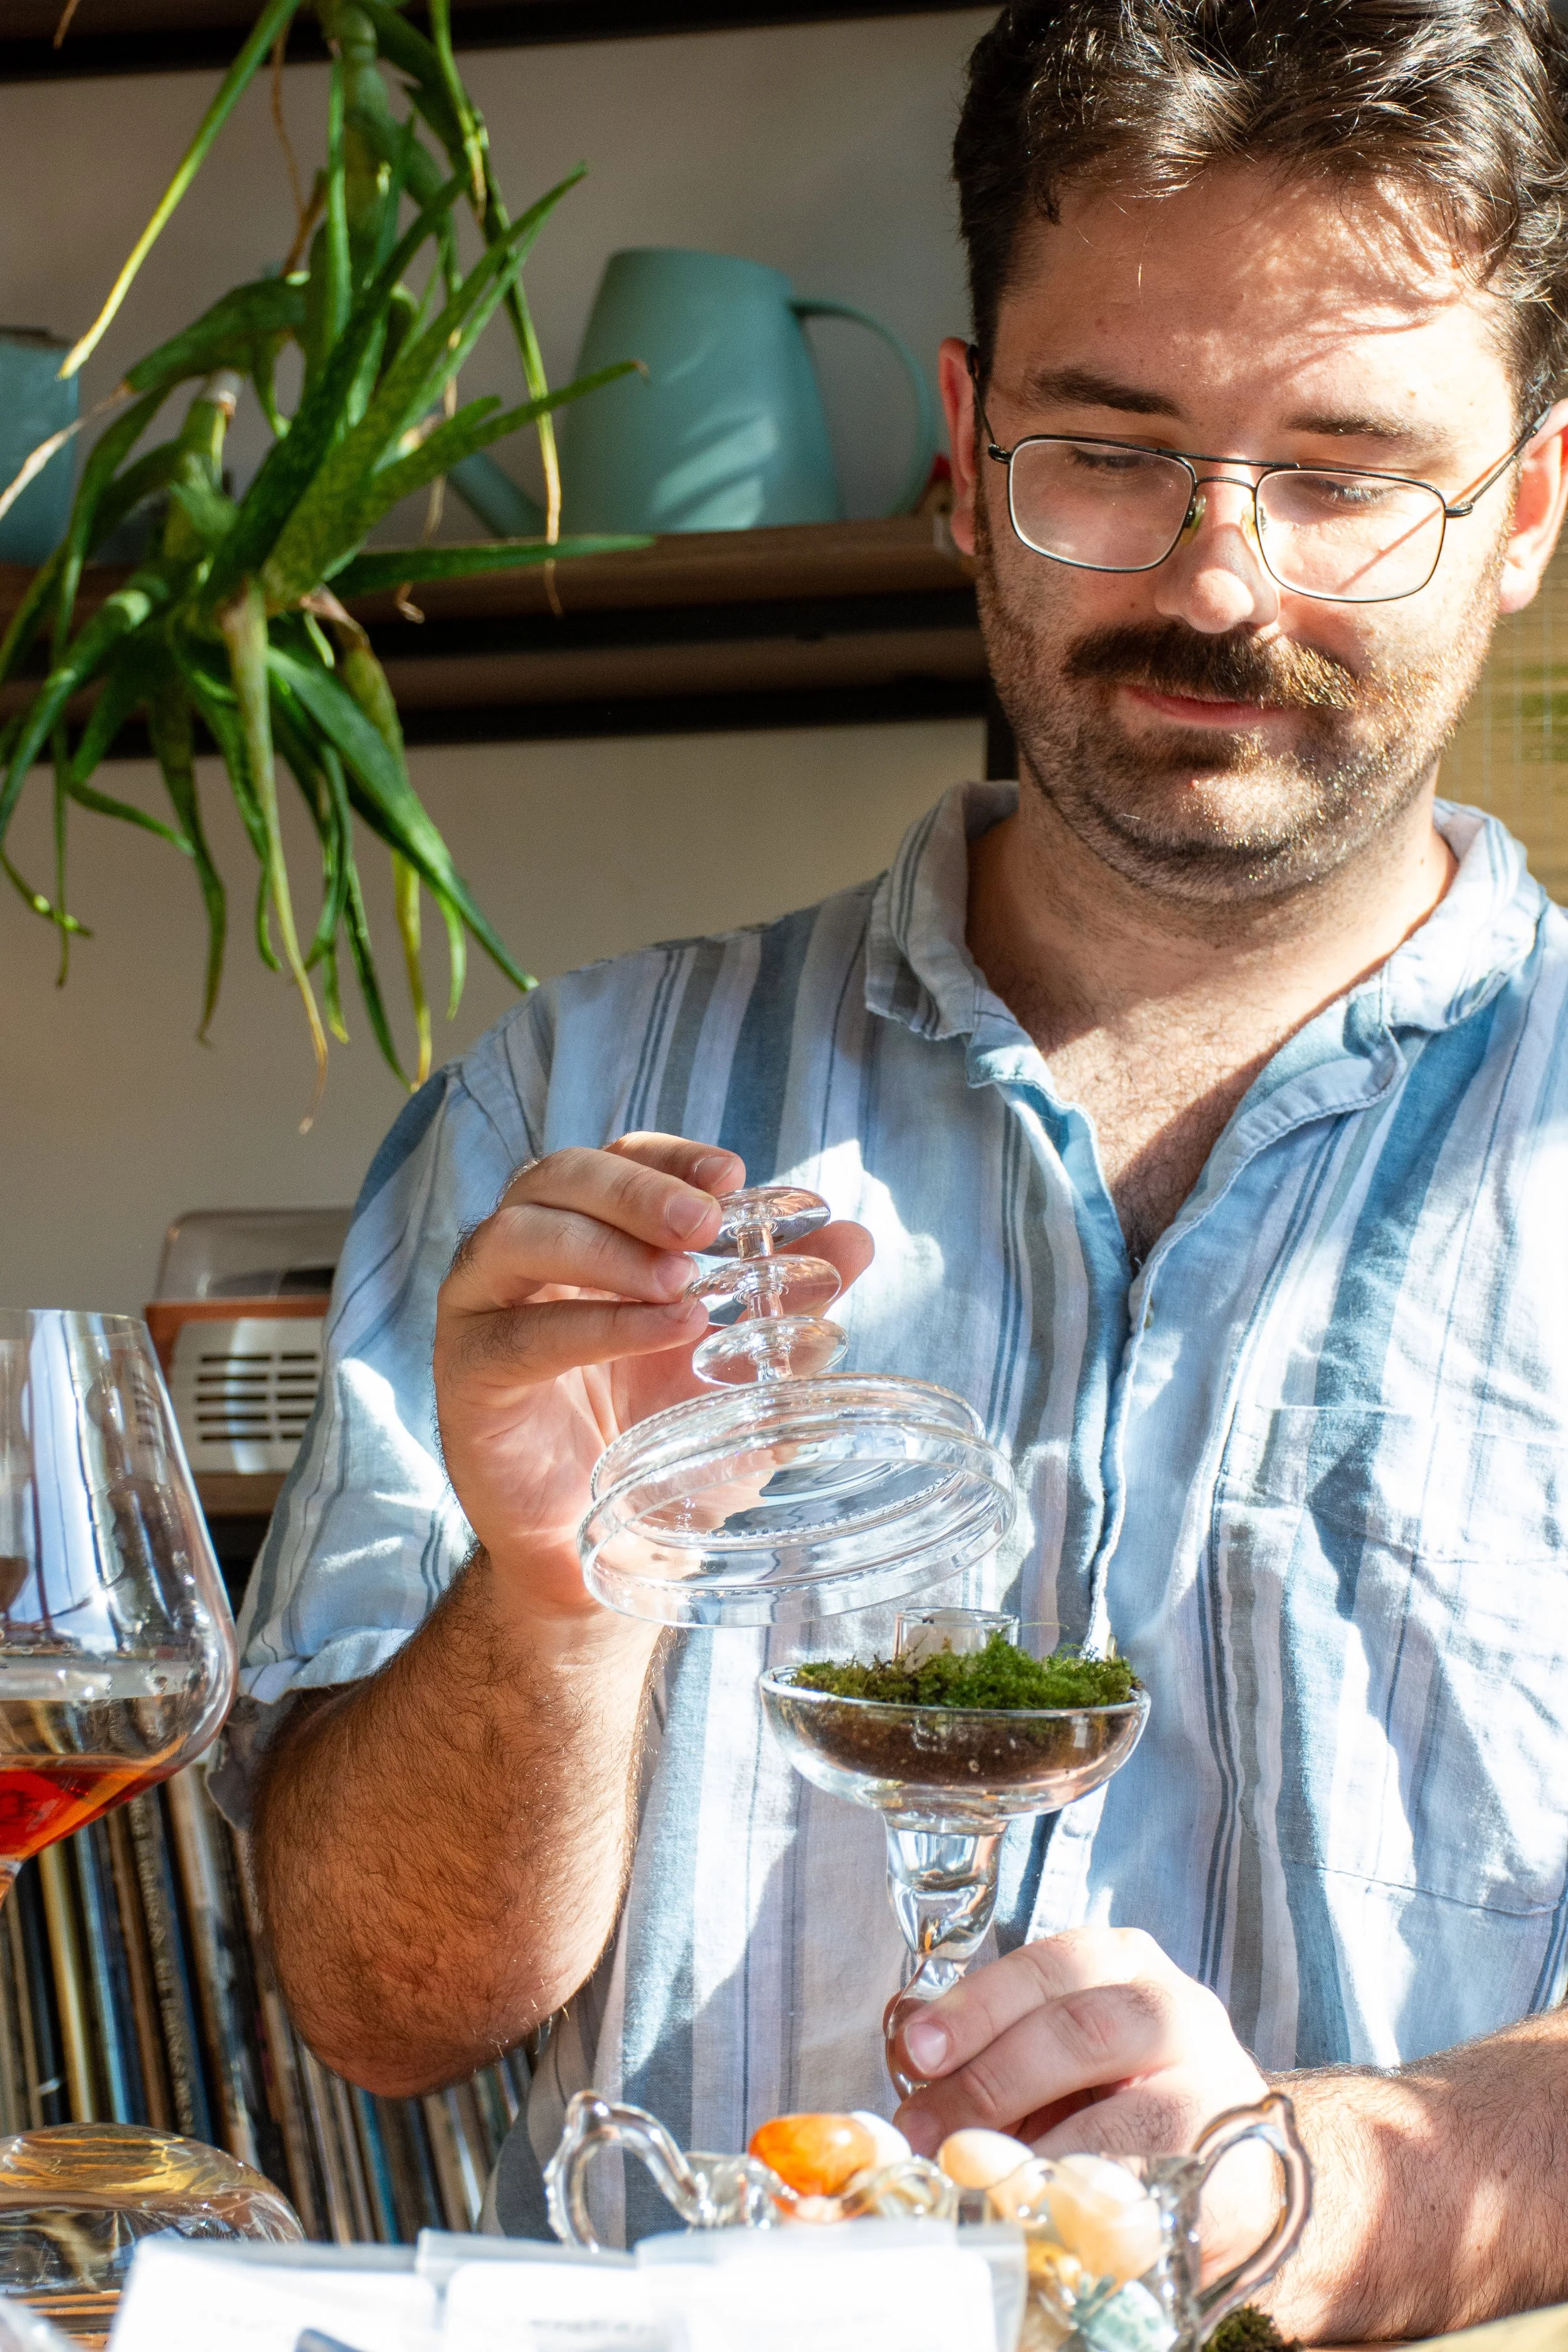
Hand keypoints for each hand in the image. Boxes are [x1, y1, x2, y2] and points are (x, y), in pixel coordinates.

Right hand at [434, 1135, 872, 1627]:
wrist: (609, 1551)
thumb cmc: (662, 1442)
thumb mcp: (740, 1367)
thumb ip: (784, 1302)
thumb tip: (857, 1241)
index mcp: (584, 1237)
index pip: (615, 1159)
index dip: (668, 1157)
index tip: (732, 1175)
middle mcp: (522, 1258)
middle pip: (559, 1177)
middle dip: (637, 1190)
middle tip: (708, 1224)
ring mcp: (483, 1311)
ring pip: (520, 1234)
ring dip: (609, 1247)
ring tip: (686, 1282)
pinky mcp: (468, 1375)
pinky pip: (522, 1333)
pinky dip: (597, 1323)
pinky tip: (663, 1331)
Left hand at [892, 1928, 1272, 2280]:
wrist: (1223, 2163)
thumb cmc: (1116, 2092)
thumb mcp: (1051, 2049)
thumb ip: (988, 2042)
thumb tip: (909, 2045)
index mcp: (1120, 1963)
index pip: (1047, 1967)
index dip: (978, 2007)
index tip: (916, 2050)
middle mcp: (1173, 2010)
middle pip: (1080, 2031)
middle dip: (990, 2080)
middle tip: (923, 2127)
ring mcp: (1208, 2089)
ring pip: (1117, 2117)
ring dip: (1030, 2153)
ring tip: (970, 2176)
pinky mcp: (1219, 2169)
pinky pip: (1141, 2190)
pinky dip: (1079, 2204)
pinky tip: (1034, 2214)